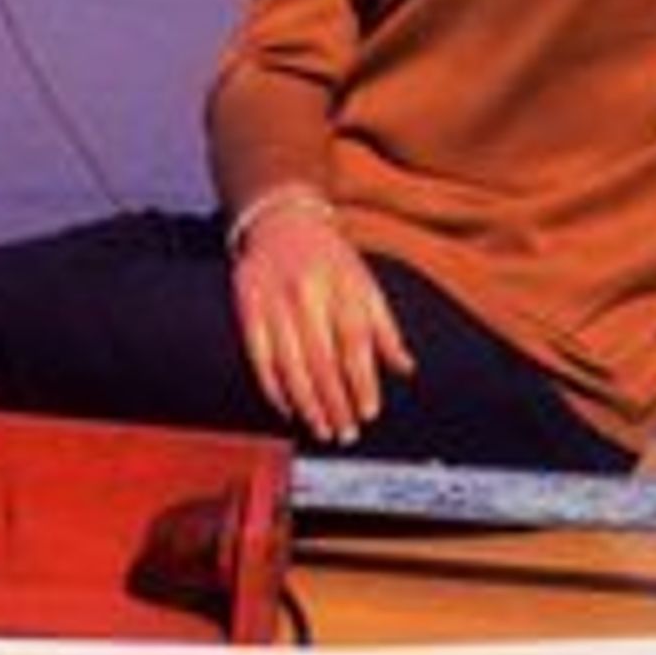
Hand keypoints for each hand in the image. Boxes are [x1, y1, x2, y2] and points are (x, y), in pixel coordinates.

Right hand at [228, 198, 414, 442]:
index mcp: (344, 286)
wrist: (282, 221)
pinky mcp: (248, 308)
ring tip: (322, 429)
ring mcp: (276, 301)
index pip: (355, 342)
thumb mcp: (365, 283)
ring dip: (308, 404)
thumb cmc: (332, 259)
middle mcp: (310, 294)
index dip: (363, 381)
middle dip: (336, 402)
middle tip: (345, 433)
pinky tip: (289, 409)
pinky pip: (260, 359)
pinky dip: (274, 389)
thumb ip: (385, 328)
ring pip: (291, 365)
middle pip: (324, 360)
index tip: (369, 412)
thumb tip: (407, 369)